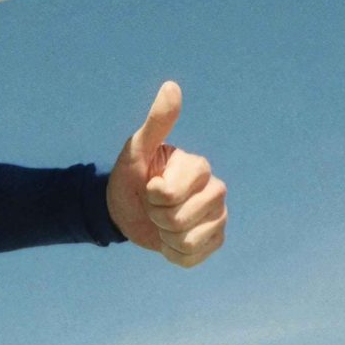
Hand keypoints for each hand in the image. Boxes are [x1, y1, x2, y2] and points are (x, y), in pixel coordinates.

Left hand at [106, 81, 226, 266]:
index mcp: (200, 167)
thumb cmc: (132, 174)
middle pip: (179, 219)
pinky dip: (173, 254)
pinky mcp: (214, 241)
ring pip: (187, 240)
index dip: (151, 196)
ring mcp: (218, 217)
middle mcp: (217, 190)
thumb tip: (171, 86)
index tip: (149, 186)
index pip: (168, 194)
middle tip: (154, 205)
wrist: (126, 208)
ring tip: (162, 221)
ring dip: (164, 236)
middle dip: (156, 216)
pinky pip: (192, 258)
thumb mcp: (138, 148)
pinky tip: (170, 239)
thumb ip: (157, 122)